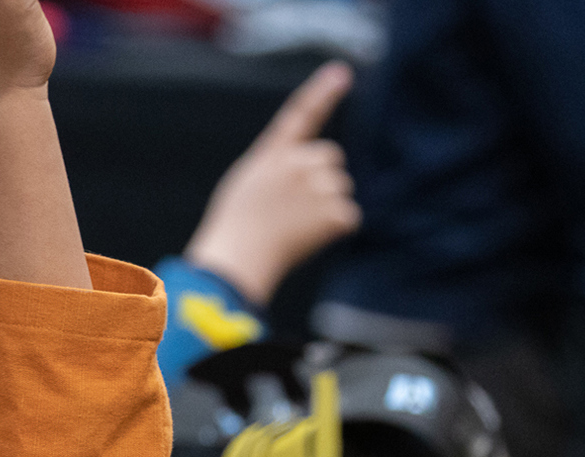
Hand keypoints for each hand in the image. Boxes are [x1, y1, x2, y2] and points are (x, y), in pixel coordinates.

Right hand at [186, 62, 359, 304]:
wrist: (238, 258)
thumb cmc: (236, 226)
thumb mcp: (248, 182)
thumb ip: (279, 167)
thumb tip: (312, 171)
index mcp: (273, 153)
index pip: (301, 113)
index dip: (322, 92)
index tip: (341, 72)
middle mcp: (298, 162)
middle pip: (331, 158)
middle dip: (322, 177)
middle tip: (293, 206)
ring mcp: (318, 186)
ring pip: (340, 188)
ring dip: (327, 206)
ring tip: (295, 225)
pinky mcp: (335, 212)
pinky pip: (348, 217)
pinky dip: (334, 229)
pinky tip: (308, 237)